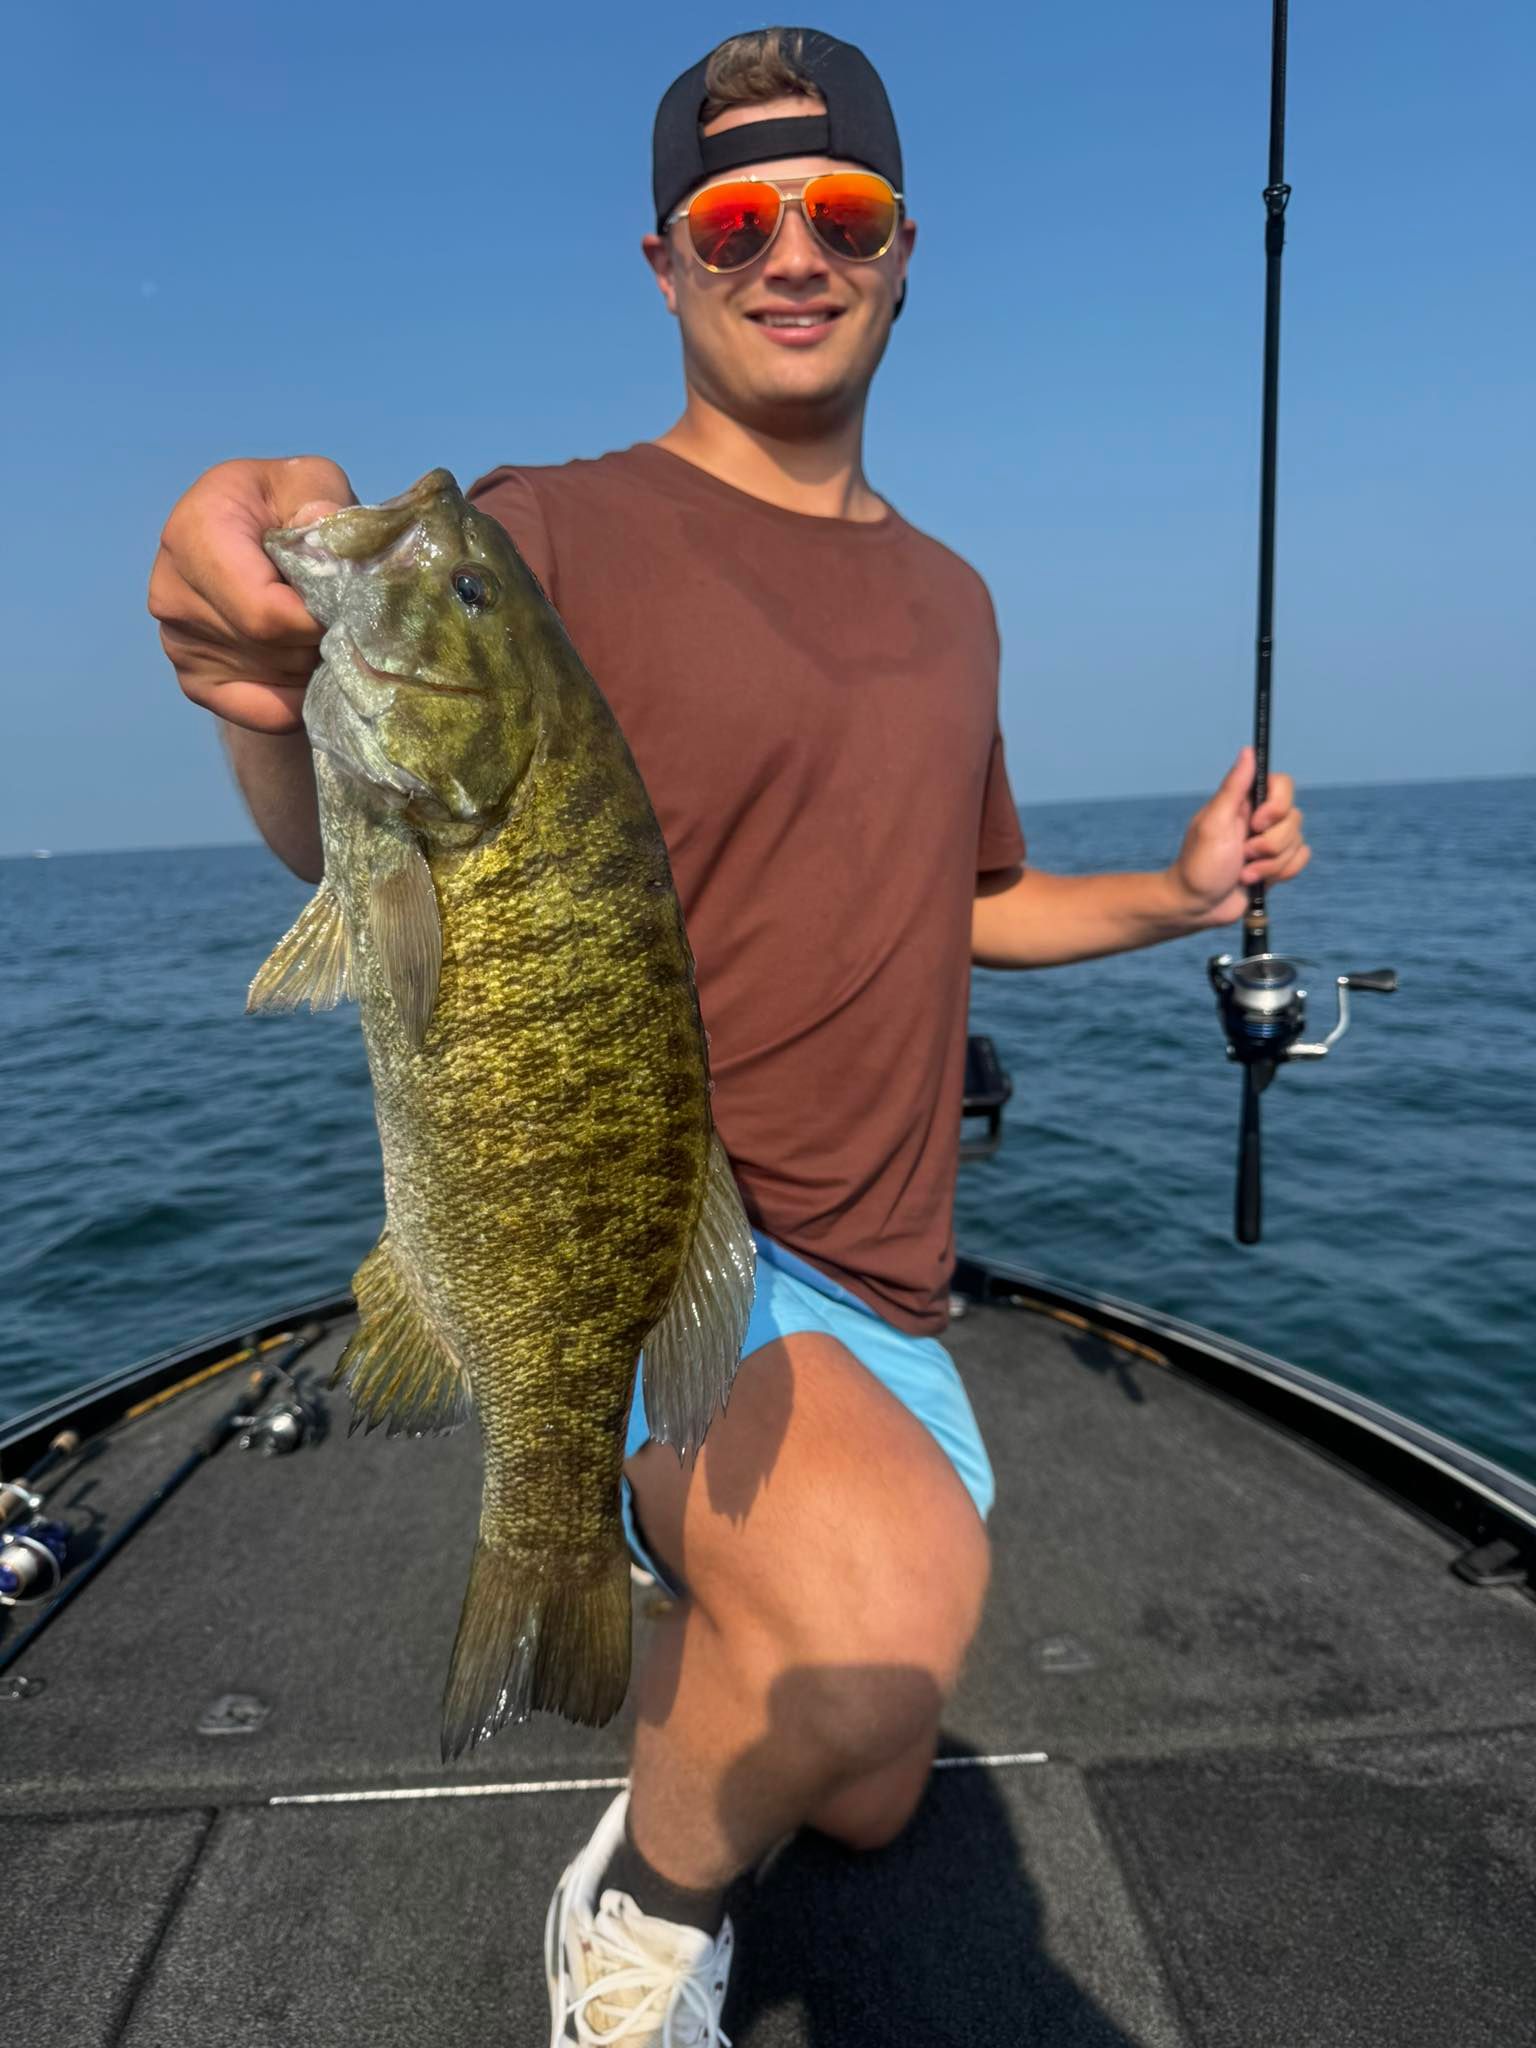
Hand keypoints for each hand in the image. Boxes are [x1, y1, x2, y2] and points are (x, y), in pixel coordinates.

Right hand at [148, 456, 356, 732]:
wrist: (255, 538)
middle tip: (341, 612)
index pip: (265, 612)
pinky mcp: (192, 682)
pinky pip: (264, 713)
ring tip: (321, 627)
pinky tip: (309, 664)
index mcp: (193, 532)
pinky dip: (300, 696)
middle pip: (273, 648)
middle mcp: (171, 589)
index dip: (320, 619)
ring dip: (314, 662)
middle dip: (321, 637)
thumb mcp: (311, 481)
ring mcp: (176, 641)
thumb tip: (323, 537)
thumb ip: (321, 499)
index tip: (349, 604)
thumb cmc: (287, 506)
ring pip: (275, 678)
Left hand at [1169, 746, 1310, 927]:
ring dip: (1270, 865)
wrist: (1197, 906)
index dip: (1277, 805)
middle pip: (1294, 818)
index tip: (1257, 823)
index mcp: (1244, 802)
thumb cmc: (1199, 865)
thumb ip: (1233, 787)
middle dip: (1270, 845)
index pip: (1282, 784)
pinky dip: (1281, 873)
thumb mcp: (1213, 823)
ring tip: (1243, 872)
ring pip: (1298, 843)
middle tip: (1241, 854)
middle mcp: (1260, 818)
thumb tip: (1248, 751)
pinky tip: (1255, 881)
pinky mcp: (1276, 863)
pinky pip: (1300, 860)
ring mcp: (1269, 841)